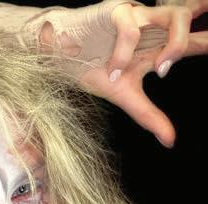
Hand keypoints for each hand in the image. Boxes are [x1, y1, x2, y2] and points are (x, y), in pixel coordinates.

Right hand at [39, 0, 207, 146]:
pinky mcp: (115, 11)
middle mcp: (151, 28)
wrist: (58, 56)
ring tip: (159, 71)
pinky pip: (130, 27)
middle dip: (197, 41)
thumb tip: (171, 142)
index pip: (192, 39)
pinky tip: (113, 70)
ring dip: (173, 45)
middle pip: (188, 20)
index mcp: (155, 46)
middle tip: (170, 70)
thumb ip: (149, 115)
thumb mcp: (124, 96)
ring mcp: (136, 16)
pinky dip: (124, 54)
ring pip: (173, 15)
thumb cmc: (91, 69)